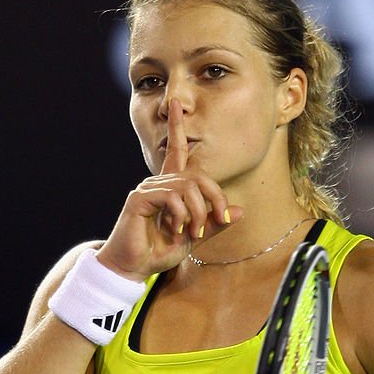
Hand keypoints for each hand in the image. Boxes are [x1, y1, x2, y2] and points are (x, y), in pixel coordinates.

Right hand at [97, 98, 242, 280]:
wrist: (132, 268)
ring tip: (193, 233)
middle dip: (214, 199)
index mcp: (170, 187)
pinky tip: (175, 230)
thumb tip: (240, 211)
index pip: (176, 151)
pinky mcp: (139, 199)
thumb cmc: (158, 251)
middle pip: (198, 176)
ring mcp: (147, 188)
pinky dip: (180, 215)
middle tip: (215, 223)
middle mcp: (158, 182)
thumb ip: (215, 224)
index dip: (176, 128)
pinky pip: (171, 196)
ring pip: (187, 187)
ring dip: (198, 212)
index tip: (175, 106)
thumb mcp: (194, 238)